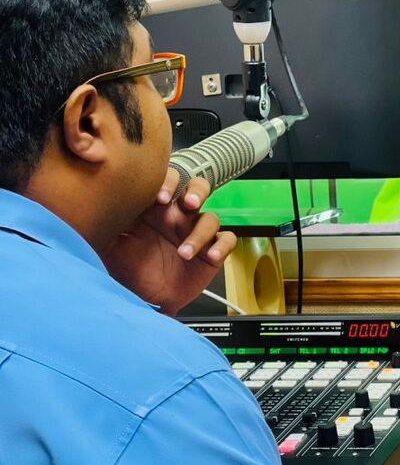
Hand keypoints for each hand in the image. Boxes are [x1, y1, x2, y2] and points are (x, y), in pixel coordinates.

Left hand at [101, 169, 237, 315]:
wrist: (140, 302)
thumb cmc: (124, 271)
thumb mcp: (109, 245)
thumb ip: (106, 223)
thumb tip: (90, 204)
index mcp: (156, 208)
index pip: (169, 181)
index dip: (169, 183)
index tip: (159, 198)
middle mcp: (178, 217)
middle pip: (198, 188)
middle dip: (196, 192)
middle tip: (187, 203)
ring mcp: (196, 233)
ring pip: (211, 217)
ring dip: (200, 232)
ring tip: (184, 253)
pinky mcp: (211, 253)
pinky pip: (227, 240)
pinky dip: (221, 246)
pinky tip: (210, 256)